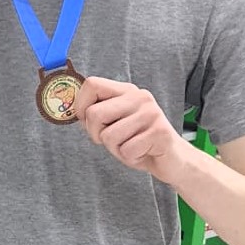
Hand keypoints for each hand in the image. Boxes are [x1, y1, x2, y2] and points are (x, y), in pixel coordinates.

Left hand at [74, 77, 188, 183]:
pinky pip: (126, 150)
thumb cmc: (139, 141)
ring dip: (115, 149)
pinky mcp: (159, 132)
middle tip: (111, 140)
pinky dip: (130, 157)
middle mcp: (139, 97)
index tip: (85, 120)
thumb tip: (71, 110)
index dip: (80, 105)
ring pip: (108, 136)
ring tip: (131, 146)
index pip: (91, 84)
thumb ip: (97, 113)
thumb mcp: (115, 123)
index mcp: (126, 91)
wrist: (173, 160)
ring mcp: (151, 113)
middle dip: (95, 134)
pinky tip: (142, 153)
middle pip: (94, 113)